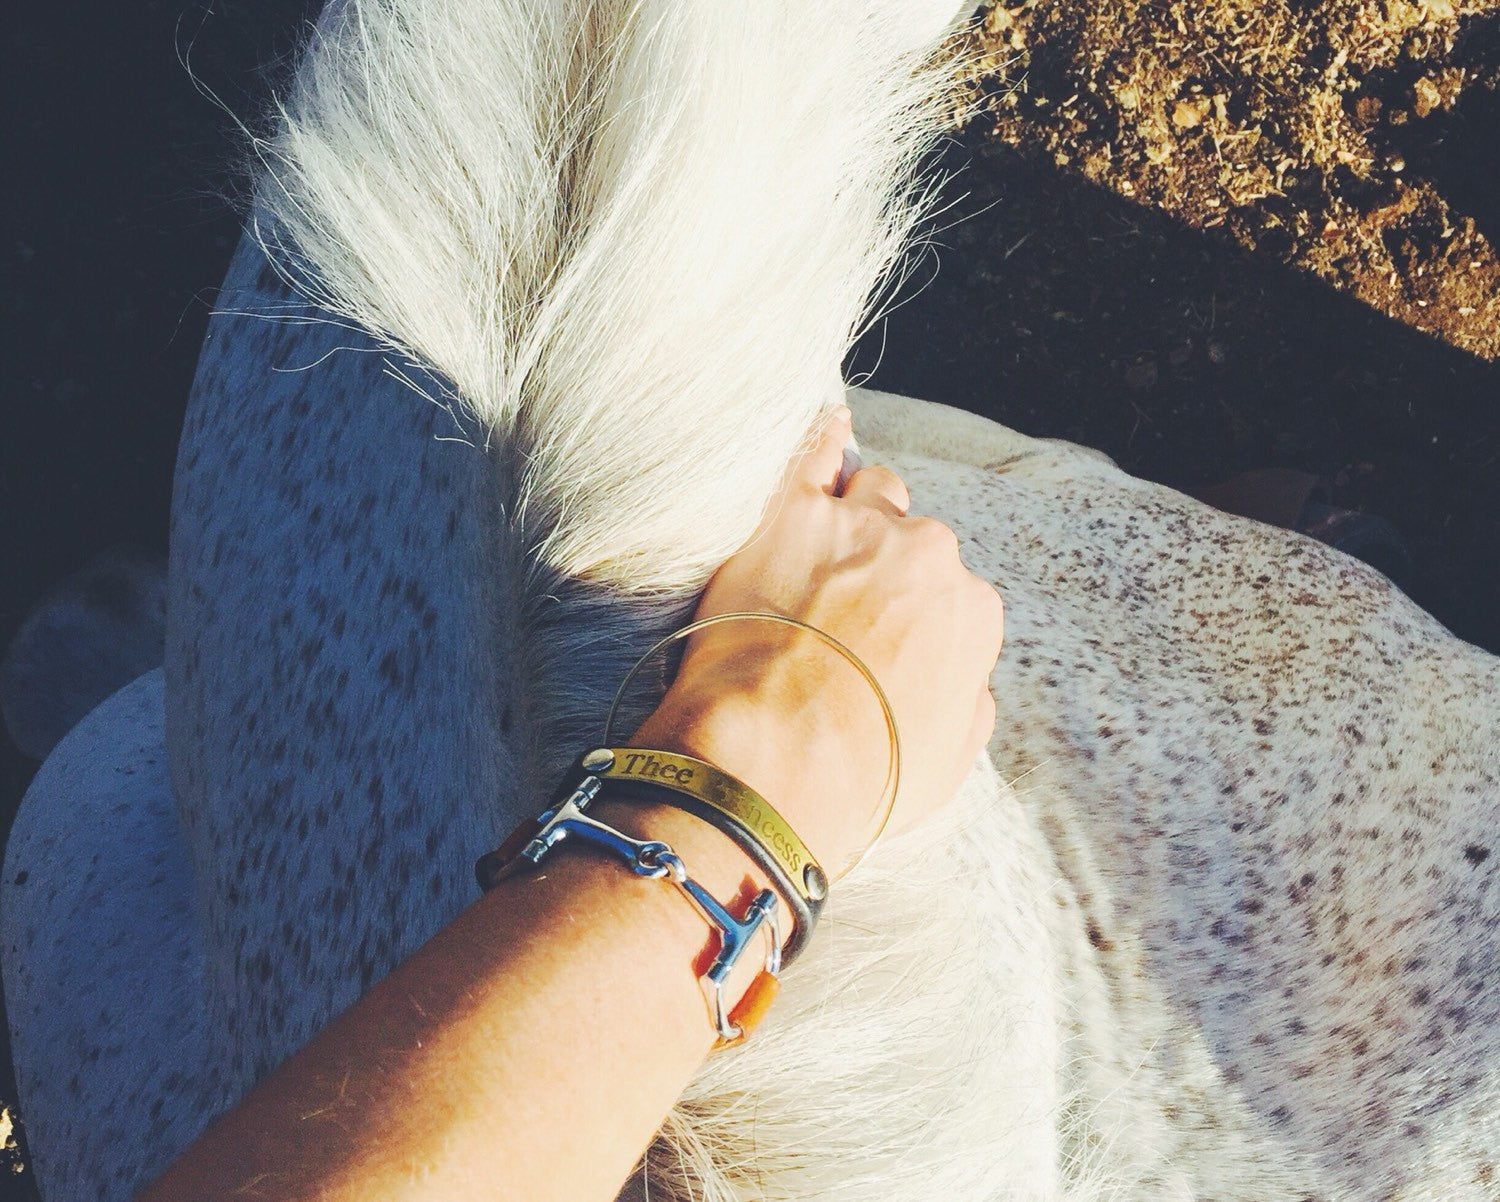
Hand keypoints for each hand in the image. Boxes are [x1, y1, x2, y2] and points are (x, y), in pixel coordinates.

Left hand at [634, 405, 1003, 872]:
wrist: (773, 764)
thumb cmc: (861, 777)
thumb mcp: (951, 761)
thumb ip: (969, 700)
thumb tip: (963, 678)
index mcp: (973, 612)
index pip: (952, 597)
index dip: (913, 621)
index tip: (883, 643)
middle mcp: (926, 557)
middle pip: (913, 542)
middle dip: (886, 568)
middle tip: (843, 611)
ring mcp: (857, 527)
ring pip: (870, 494)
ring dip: (854, 514)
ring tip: (824, 545)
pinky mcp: (789, 515)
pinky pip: (812, 455)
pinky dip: (822, 439)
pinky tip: (827, 427)